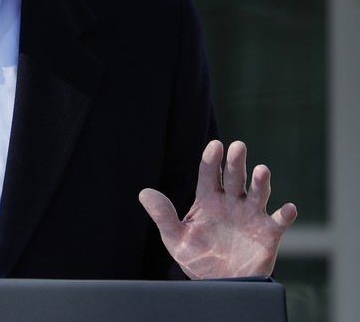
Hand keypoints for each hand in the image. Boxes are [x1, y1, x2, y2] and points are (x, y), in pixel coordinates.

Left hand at [139, 140, 296, 279]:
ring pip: (257, 194)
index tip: (214, 145)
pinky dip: (285, 215)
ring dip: (261, 182)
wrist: (220, 286)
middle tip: (237, 146)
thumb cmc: (197, 258)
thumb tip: (144, 192)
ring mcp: (250, 216)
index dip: (211, 160)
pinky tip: (288, 209)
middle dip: (236, 162)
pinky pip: (278, 222)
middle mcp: (231, 203)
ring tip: (262, 170)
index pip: (209, 175)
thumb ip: (162, 215)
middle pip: (234, 177)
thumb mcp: (175, 238)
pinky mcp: (268, 234)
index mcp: (208, 200)